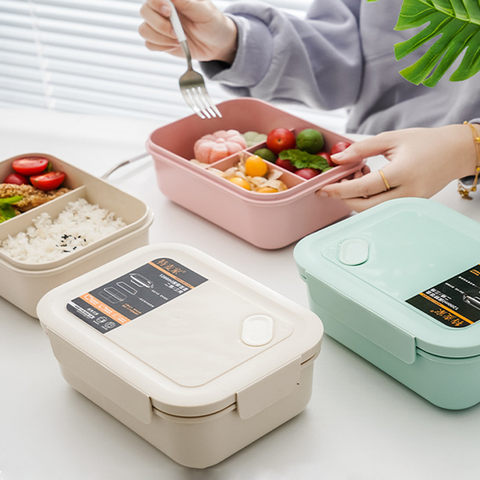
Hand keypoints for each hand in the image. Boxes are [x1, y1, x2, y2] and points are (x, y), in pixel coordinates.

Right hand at [139, 0, 237, 62]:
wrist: (218, 44)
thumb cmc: (213, 23)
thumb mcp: (204, 10)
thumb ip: (186, 2)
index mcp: (173, 0)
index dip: (157, 4)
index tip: (169, 12)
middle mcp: (163, 11)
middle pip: (145, 12)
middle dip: (159, 25)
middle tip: (176, 33)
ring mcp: (160, 26)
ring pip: (144, 30)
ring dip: (160, 38)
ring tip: (177, 41)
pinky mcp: (161, 42)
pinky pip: (149, 44)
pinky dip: (161, 47)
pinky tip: (174, 46)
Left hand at [318, 124, 478, 211]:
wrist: (455, 152)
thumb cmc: (426, 143)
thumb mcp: (391, 139)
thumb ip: (361, 149)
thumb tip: (338, 159)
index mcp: (403, 173)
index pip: (364, 187)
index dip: (340, 189)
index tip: (323, 189)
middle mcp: (407, 193)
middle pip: (365, 206)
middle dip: (345, 196)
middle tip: (339, 180)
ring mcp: (409, 202)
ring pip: (372, 209)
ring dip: (357, 196)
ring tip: (359, 173)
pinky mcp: (409, 206)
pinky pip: (381, 208)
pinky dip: (369, 197)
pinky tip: (369, 180)